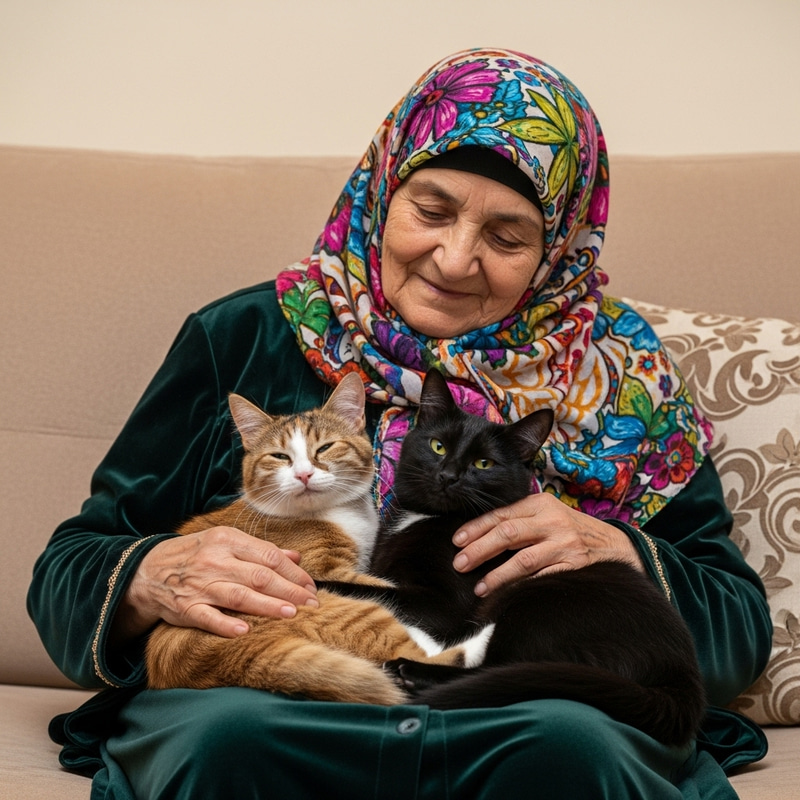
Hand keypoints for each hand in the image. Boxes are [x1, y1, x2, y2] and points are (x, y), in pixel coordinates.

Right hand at [111, 526, 318, 642]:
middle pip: (260, 576)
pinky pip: (207, 617)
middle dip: (289, 590)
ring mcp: (200, 584)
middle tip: (312, 603)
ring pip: (239, 595)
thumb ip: (261, 550)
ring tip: (291, 614)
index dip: (293, 573)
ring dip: (267, 605)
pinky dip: (225, 624)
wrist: (146, 570)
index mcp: (228, 540)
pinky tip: (245, 630)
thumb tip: (296, 557)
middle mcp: (215, 560)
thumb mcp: (226, 542)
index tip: (311, 586)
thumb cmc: (195, 554)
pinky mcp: (185, 607)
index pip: (269, 556)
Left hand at [452, 493, 643, 595]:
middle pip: (507, 533)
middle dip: (479, 549)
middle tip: (460, 564)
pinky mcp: (575, 566)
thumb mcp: (548, 516)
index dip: (476, 528)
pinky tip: (508, 595)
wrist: (616, 545)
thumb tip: (478, 538)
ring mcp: (564, 544)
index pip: (501, 515)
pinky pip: (543, 577)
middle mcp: (552, 521)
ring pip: (523, 559)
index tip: (457, 541)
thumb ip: (520, 521)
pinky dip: (522, 586)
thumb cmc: (571, 531)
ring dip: (497, 575)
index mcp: (540, 504)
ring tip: (480, 587)